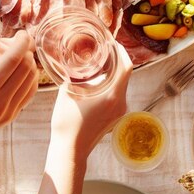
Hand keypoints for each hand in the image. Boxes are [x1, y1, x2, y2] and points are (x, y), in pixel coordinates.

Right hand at [0, 31, 38, 152]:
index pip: (13, 61)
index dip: (21, 43)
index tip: (22, 33)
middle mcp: (1, 103)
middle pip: (26, 67)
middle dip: (22, 50)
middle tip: (8, 46)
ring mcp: (11, 110)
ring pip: (32, 77)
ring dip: (25, 62)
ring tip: (7, 58)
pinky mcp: (16, 114)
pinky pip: (31, 89)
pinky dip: (28, 75)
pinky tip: (14, 70)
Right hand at [49, 44, 132, 158]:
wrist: (69, 150)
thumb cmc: (67, 122)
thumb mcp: (68, 91)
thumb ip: (75, 74)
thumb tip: (76, 60)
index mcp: (112, 96)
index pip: (126, 67)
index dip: (122, 52)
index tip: (113, 43)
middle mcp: (121, 103)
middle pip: (125, 75)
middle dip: (116, 60)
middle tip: (104, 49)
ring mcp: (120, 112)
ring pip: (121, 84)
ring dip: (113, 72)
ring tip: (100, 62)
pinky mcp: (116, 117)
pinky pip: (117, 94)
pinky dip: (111, 84)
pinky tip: (98, 80)